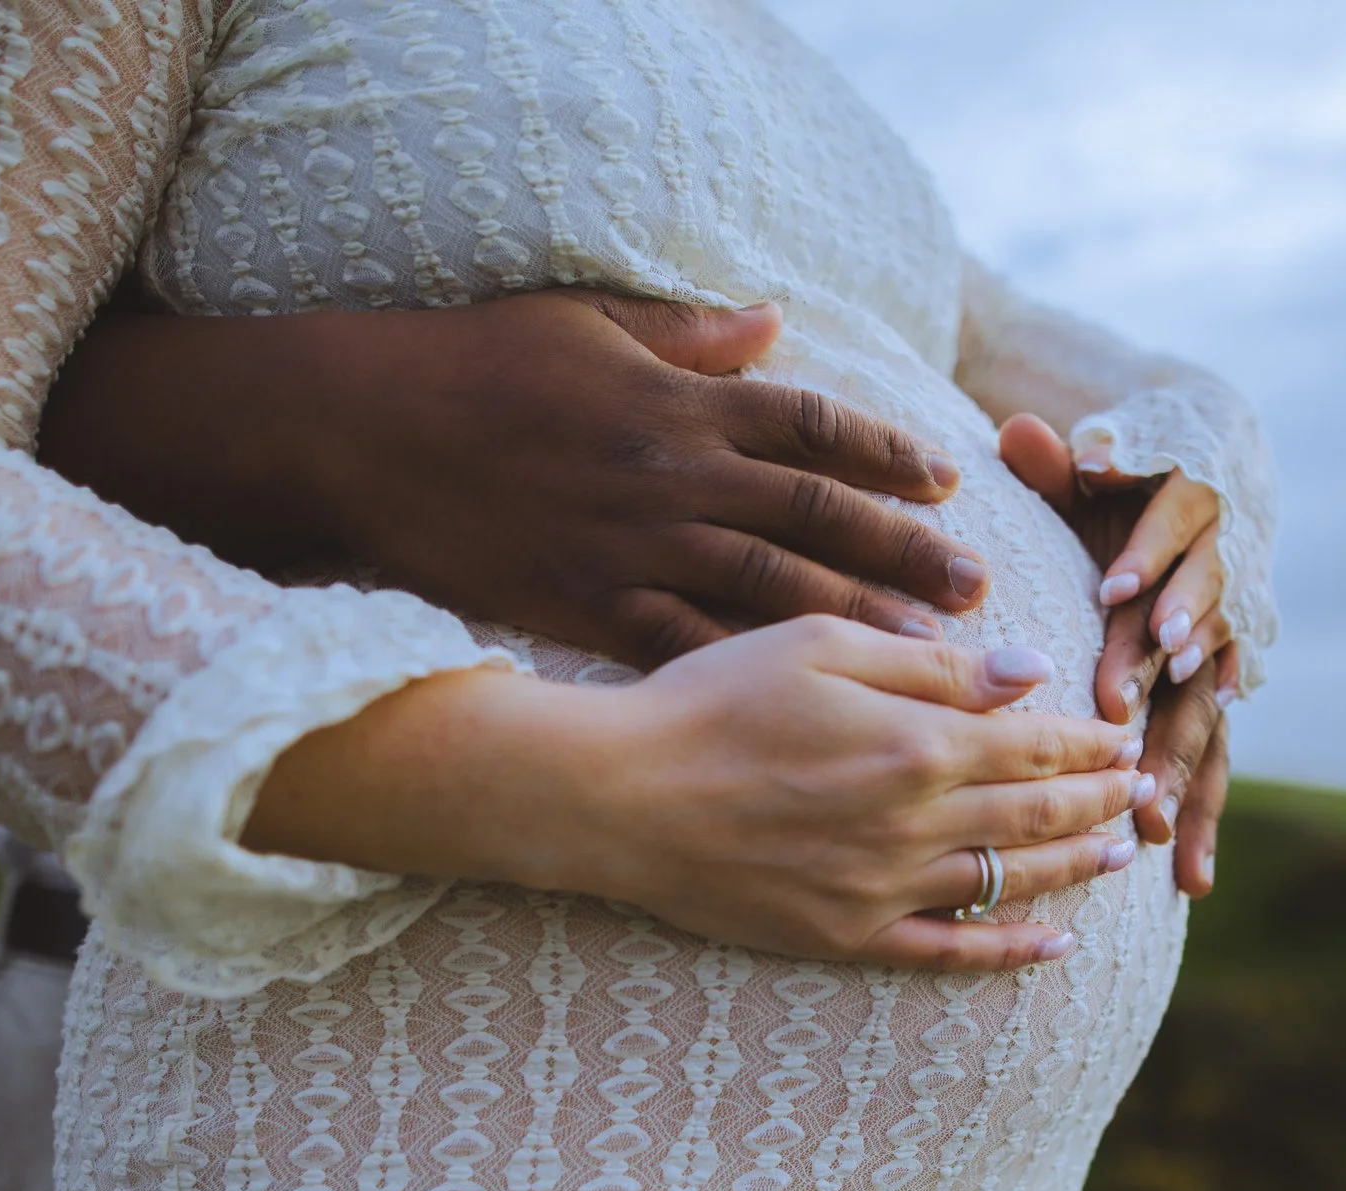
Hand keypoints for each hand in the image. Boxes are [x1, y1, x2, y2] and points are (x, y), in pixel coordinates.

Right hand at [39, 291, 989, 666]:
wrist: (366, 438)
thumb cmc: (475, 366)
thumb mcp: (587, 323)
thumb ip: (688, 336)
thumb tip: (772, 321)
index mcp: (682, 402)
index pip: (813, 426)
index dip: (888, 452)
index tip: (950, 479)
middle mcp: (675, 477)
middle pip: (816, 518)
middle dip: (903, 552)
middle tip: (980, 587)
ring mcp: (636, 549)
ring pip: (772, 591)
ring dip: (857, 624)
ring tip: (931, 656)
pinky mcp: (593, 607)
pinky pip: (691, 649)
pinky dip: (755, 679)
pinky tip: (813, 715)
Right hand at [243, 618, 1157, 970]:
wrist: (617, 795)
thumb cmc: (709, 699)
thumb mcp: (820, 643)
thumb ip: (931, 663)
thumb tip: (1023, 671)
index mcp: (917, 743)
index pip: (1035, 741)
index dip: (1089, 738)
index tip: (1126, 730)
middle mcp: (915, 824)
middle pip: (1037, 812)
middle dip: (1102, 798)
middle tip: (1144, 790)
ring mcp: (883, 890)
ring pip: (1009, 881)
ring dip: (1076, 866)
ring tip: (1120, 852)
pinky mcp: (845, 937)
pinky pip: (948, 952)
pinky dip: (1008, 949)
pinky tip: (1053, 944)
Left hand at [995, 414, 1232, 896]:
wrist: (1185, 520)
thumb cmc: (1114, 499)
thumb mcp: (1089, 476)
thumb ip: (1058, 463)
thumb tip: (1019, 429)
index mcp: (1189, 522)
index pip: (1176, 536)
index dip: (1151, 561)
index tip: (1116, 588)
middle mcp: (1212, 592)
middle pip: (1189, 633)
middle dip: (1154, 673)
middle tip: (1121, 707)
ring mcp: (1215, 658)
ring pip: (1203, 709)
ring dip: (1178, 760)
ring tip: (1150, 810)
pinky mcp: (1207, 710)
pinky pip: (1212, 768)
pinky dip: (1200, 821)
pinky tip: (1189, 878)